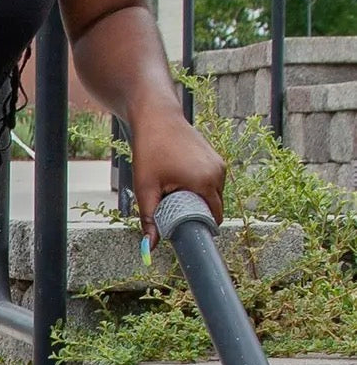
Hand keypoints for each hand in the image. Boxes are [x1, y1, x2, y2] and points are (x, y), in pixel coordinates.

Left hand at [130, 106, 225, 249]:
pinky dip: (199, 186)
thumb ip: (149, 218)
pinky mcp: (216, 158)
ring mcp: (219, 164)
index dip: (199, 226)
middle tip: (171, 206)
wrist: (155, 117)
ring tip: (172, 188)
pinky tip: (179, 178)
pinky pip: (211, 182)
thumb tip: (148, 248)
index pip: (213, 217)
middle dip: (196, 212)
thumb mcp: (145, 187)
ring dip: (197, 198)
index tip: (183, 228)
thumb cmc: (149, 149)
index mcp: (206, 182)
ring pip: (213, 195)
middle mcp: (218, 174)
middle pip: (213, 207)